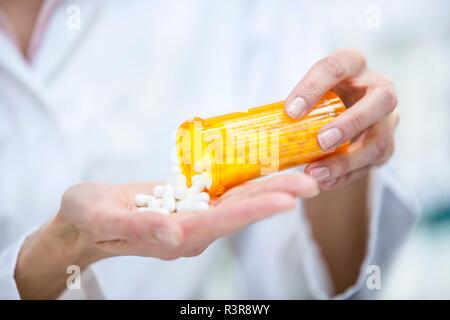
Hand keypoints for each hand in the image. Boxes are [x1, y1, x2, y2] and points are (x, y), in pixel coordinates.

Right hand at [59, 173, 318, 260]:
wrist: (86, 221)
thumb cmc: (88, 219)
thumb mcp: (102, 219)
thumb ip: (138, 227)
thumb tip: (173, 233)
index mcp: (174, 236)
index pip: (220, 222)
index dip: (254, 209)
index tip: (286, 199)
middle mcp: (192, 230)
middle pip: (239, 212)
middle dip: (275, 196)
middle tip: (310, 181)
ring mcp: (194, 218)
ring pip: (238, 201)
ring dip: (269, 187)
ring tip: (301, 174)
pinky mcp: (192, 204)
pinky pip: (225, 192)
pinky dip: (248, 180)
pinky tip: (267, 168)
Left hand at [285, 48, 398, 188]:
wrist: (342, 113)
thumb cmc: (318, 100)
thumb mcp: (308, 92)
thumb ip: (292, 105)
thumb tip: (257, 130)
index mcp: (353, 64)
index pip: (337, 66)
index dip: (314, 88)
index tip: (290, 111)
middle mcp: (379, 88)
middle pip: (382, 99)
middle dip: (351, 122)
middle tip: (321, 141)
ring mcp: (388, 118)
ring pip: (380, 140)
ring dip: (347, 159)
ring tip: (315, 173)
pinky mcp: (385, 145)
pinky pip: (372, 163)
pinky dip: (346, 174)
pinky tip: (324, 181)